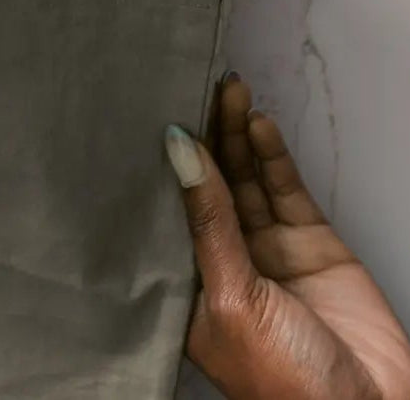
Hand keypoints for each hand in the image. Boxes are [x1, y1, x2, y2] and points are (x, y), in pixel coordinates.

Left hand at [165, 76, 409, 398]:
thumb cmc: (283, 383)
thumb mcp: (231, 297)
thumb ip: (208, 221)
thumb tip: (179, 149)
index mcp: (186, 283)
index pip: (166, 208)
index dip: (160, 164)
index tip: (147, 114)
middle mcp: (223, 259)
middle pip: (208, 183)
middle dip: (204, 136)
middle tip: (194, 85)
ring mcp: (266, 248)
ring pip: (244, 177)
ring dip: (236, 134)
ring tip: (226, 91)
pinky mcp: (308, 242)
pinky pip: (282, 188)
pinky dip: (271, 155)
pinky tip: (257, 124)